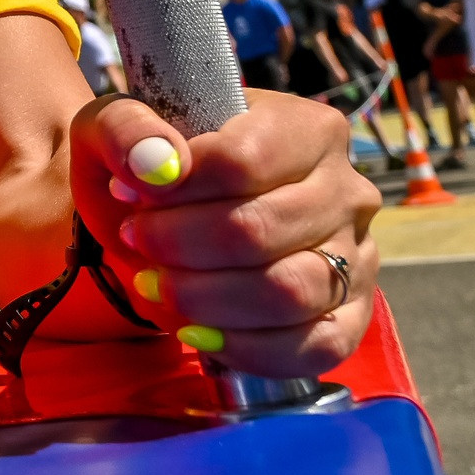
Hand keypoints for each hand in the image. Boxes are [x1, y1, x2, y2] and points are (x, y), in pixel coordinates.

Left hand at [72, 90, 381, 377]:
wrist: (166, 215)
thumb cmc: (150, 165)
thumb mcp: (117, 128)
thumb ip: (127, 129)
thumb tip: (157, 162)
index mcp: (305, 127)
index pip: (243, 160)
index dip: (176, 189)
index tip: (129, 196)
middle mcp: (347, 190)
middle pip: (260, 230)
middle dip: (178, 245)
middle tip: (137, 240)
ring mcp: (357, 255)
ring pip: (288, 292)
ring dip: (203, 298)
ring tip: (157, 283)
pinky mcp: (350, 314)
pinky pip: (315, 347)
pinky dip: (245, 348)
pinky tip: (197, 331)